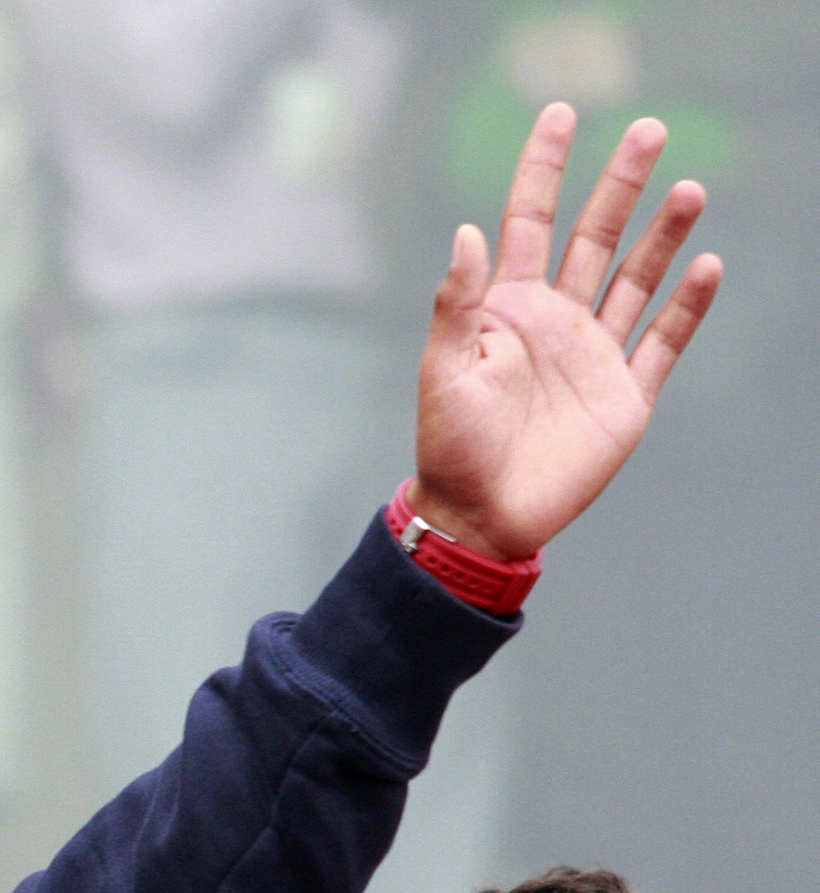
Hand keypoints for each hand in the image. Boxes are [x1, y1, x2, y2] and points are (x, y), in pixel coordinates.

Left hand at [412, 105, 719, 560]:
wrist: (482, 517)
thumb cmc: (450, 447)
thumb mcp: (443, 372)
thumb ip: (457, 303)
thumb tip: (468, 231)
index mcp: (507, 311)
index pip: (528, 222)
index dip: (543, 169)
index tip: (561, 115)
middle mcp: (556, 322)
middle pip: (595, 237)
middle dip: (620, 185)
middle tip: (649, 131)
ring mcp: (594, 355)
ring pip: (636, 279)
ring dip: (663, 235)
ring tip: (688, 188)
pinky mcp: (626, 396)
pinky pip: (664, 341)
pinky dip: (687, 306)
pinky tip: (708, 265)